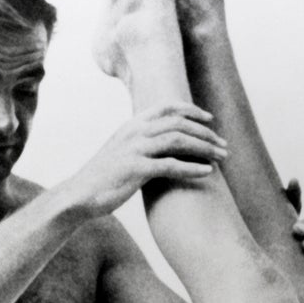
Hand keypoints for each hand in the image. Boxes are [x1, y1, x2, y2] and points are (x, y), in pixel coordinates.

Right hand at [69, 105, 226, 217]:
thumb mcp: (122, 152)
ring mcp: (135, 149)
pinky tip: (207, 173)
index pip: (167, 107)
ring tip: (221, 157)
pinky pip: (171, 165)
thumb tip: (161, 146)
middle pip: (179, 123)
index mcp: (132, 124)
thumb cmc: (104, 178)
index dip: (192, 110)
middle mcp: (135, 131)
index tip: (210, 119)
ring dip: (204, 148)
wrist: (79, 195)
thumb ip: (141, 143)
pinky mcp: (136, 170)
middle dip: (206, 133)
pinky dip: (192, 168)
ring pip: (178, 141)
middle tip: (224, 145)